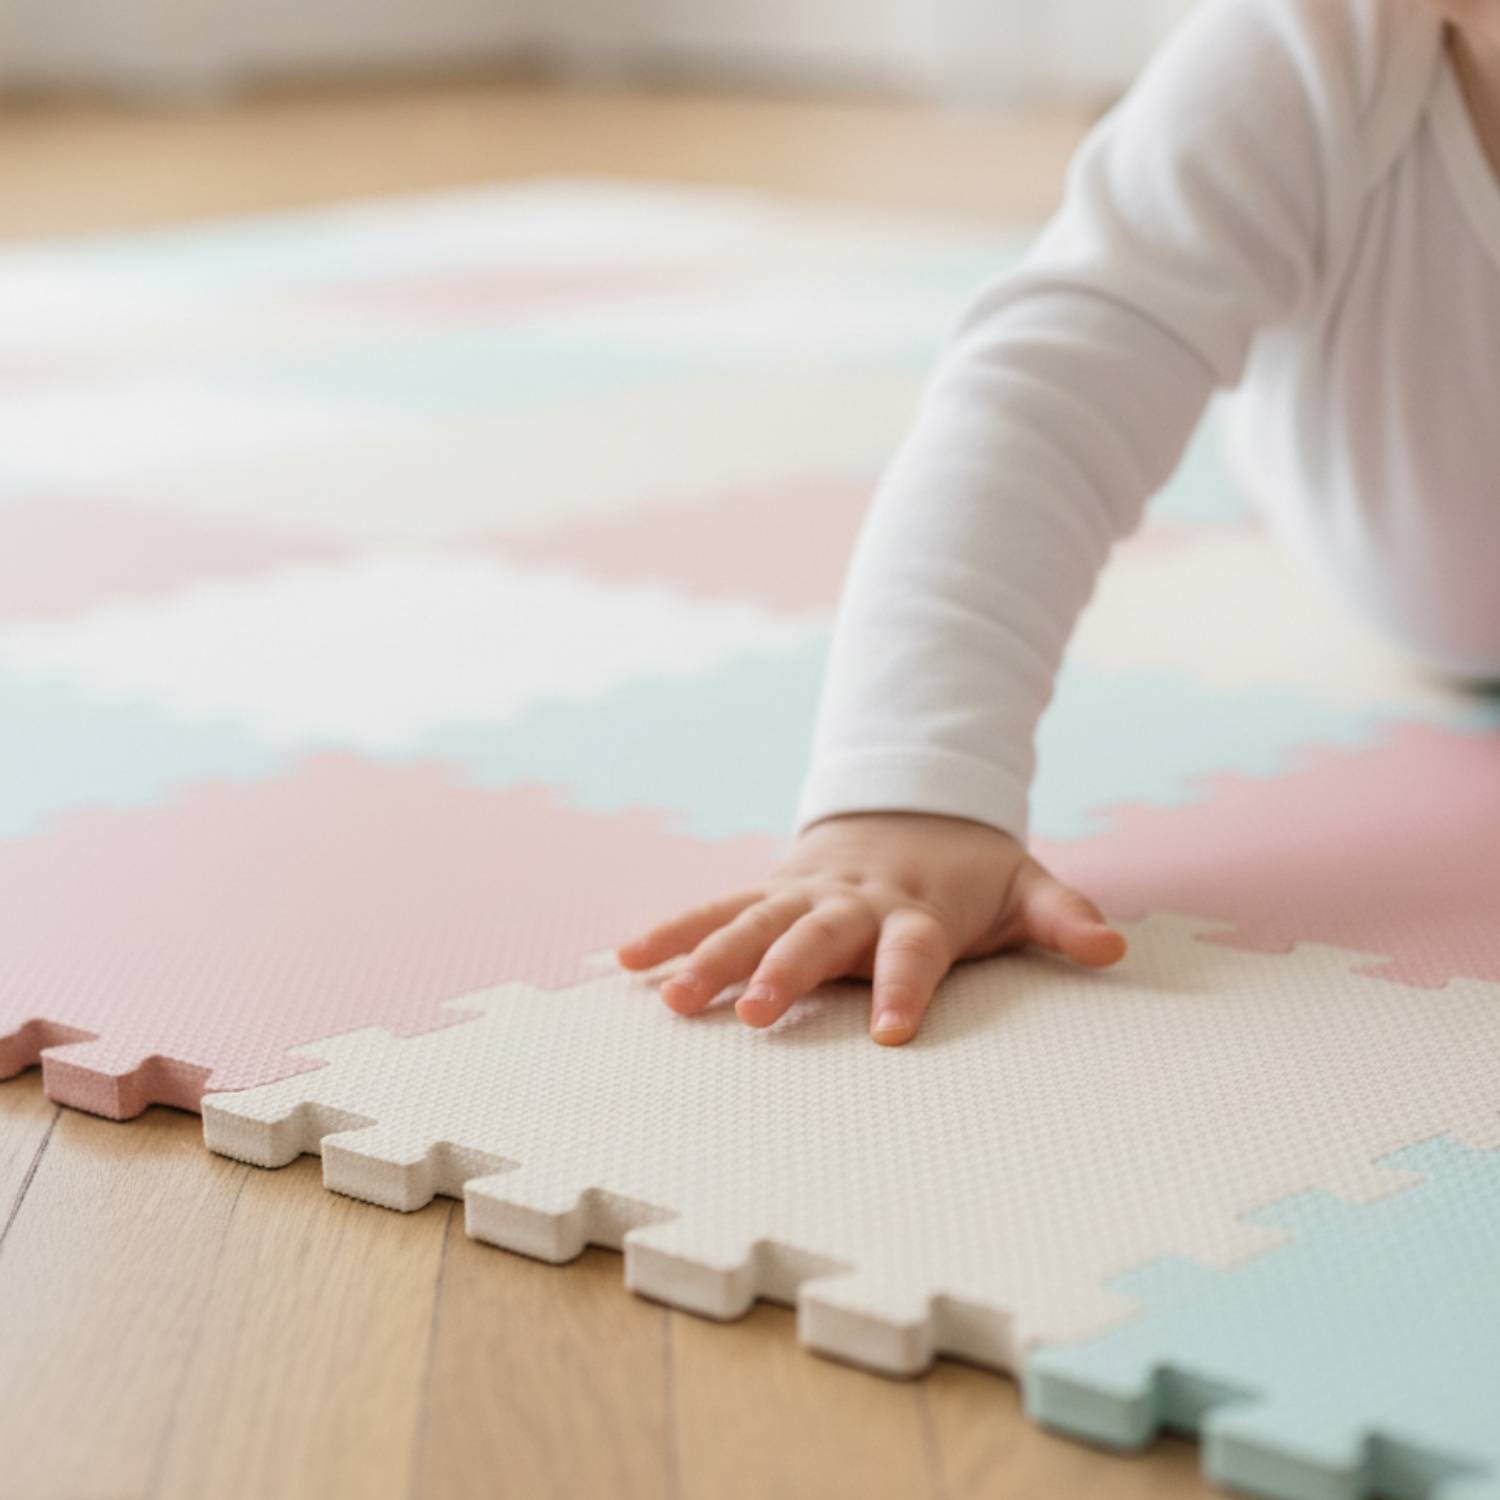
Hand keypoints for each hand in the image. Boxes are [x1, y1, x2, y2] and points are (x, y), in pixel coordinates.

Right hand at [615, 810, 1125, 1044]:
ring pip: (752, 920)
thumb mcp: (1023, 884)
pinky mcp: (770, 889)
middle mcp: (854, 899)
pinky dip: (674, 931)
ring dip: (711, 956)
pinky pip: (716, 908)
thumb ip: (1060, 916)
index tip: (893, 1035)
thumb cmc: (969, 870)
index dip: (905, 987)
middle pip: (817, 933)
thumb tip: (1113, 947)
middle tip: (753, 1013)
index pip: (914, 950)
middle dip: (784, 971)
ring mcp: (805, 890)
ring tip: (671, 999)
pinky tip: (627, 961)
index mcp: (918, 907)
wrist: (910, 803)